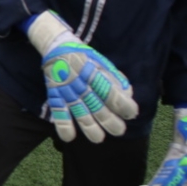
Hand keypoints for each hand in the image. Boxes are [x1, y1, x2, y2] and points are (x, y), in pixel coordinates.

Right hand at [26, 10, 138, 142]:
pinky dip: (63, 125)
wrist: (57, 47)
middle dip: (110, 121)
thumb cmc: (84, 56)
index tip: (131, 113)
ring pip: (80, 113)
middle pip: (97, 106)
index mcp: (95, 73)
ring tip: (98, 138)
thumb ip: (115, 79)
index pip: (111, 92)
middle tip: (119, 131)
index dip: (123, 105)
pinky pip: (58, 112)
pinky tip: (69, 137)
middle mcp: (81, 84)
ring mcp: (67, 91)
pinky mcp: (55, 95)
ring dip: (89, 128)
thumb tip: (128, 95)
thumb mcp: (102, 63)